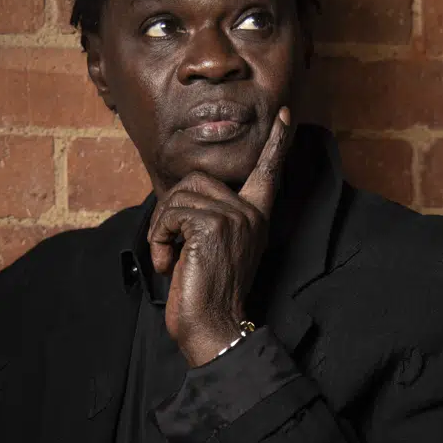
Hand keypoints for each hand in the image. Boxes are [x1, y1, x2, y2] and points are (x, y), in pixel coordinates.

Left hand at [147, 107, 292, 366]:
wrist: (214, 328)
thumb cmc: (205, 295)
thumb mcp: (213, 249)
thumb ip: (209, 219)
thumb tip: (180, 198)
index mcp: (255, 218)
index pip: (267, 173)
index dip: (275, 143)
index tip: (284, 115)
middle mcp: (250, 213)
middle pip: (195, 180)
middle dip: (169, 212)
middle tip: (169, 249)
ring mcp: (234, 217)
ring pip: (178, 195)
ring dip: (161, 228)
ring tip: (170, 259)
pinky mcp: (213, 225)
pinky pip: (170, 213)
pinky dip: (158, 238)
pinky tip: (168, 263)